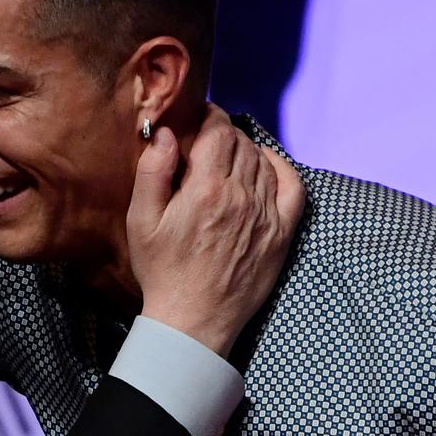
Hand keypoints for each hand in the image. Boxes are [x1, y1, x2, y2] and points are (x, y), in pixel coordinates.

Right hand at [127, 105, 304, 356]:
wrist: (193, 319)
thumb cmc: (162, 270)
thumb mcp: (141, 220)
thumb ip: (153, 171)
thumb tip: (167, 134)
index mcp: (206, 189)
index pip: (218, 131)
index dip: (209, 115)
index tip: (199, 116)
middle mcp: (241, 197)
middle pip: (242, 143)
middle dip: (224, 133)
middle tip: (207, 141)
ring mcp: (266, 216)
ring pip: (263, 162)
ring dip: (247, 151)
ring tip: (228, 156)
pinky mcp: (281, 234)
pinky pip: (294, 188)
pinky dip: (282, 169)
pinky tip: (267, 166)